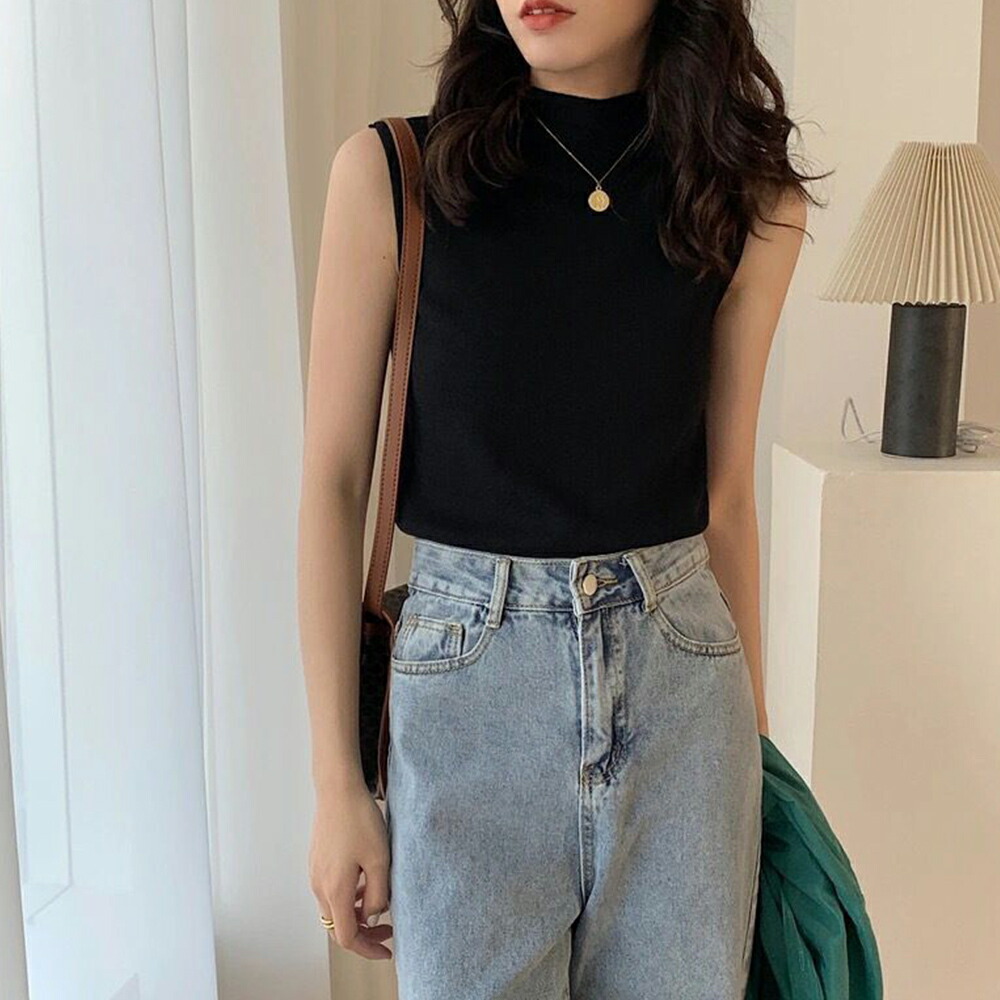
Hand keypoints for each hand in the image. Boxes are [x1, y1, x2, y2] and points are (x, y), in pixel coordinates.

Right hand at [309, 779, 392, 959]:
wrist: (338, 790)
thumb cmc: (360, 821)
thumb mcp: (380, 859)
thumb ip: (378, 894)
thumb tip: (374, 916)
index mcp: (335, 890)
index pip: (347, 937)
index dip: (368, 949)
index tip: (387, 950)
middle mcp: (319, 886)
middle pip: (338, 927)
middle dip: (364, 934)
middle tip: (389, 930)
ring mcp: (315, 874)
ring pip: (334, 910)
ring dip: (356, 915)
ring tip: (380, 903)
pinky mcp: (317, 862)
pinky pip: (330, 892)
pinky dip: (348, 898)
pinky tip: (365, 884)